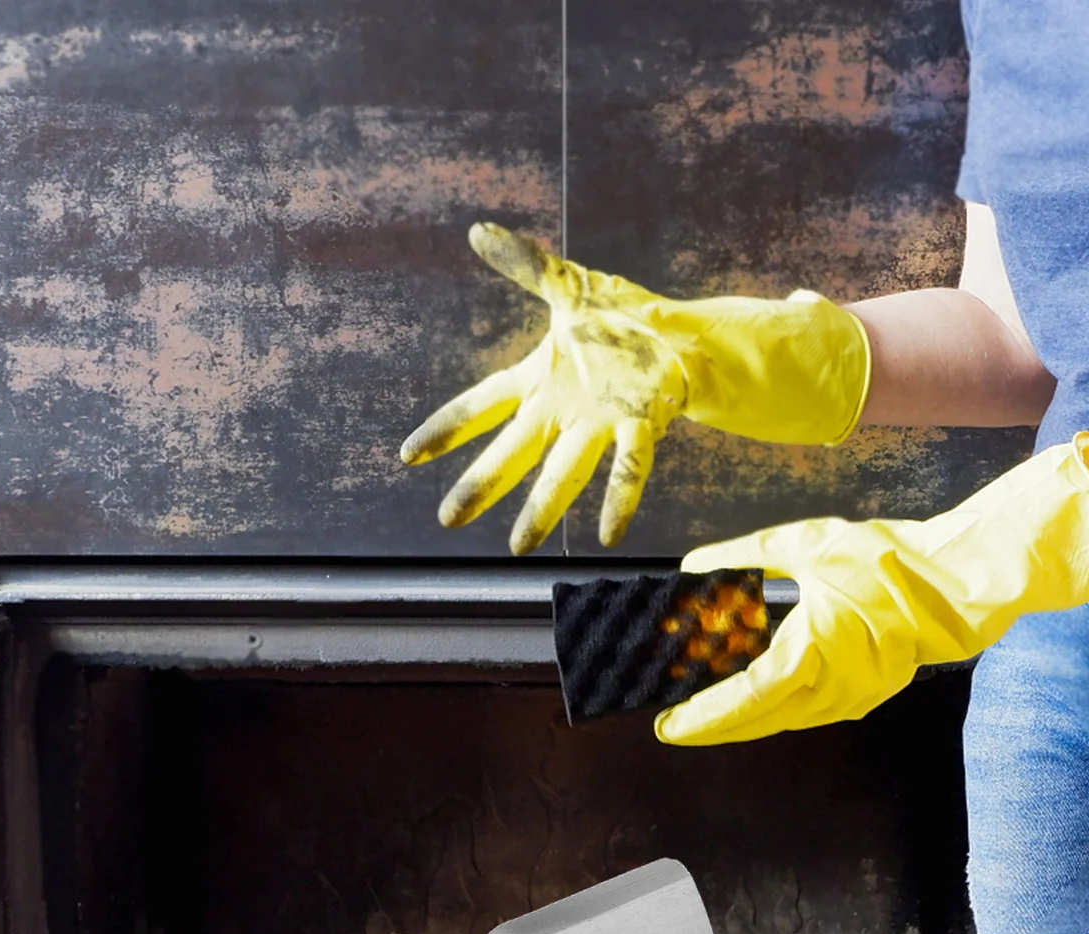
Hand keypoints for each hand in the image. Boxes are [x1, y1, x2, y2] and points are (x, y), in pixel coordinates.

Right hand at [401, 223, 870, 553]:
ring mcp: (598, 422)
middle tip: (447, 520)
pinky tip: (608, 535)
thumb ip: (525, 265)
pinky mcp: (638, 424)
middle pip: (512, 451)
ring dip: (539, 508)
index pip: (482, 405)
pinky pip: (627, 466)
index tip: (408, 456)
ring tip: (518, 547)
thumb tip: (479, 231)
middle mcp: (562, 411)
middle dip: (480, 485)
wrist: (680, 335)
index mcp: (540, 381)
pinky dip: (619, 499)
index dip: (447, 429)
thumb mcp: (569, 286)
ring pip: (562, 471)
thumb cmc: (623, 321)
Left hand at [655, 435, 1088, 743]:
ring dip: (745, 720)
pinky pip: (808, 713)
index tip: (669, 727)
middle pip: (757, 722)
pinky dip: (775, 711)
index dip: (704, 719)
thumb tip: (693, 567)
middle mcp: (830, 689)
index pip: (743, 700)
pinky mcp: (866, 695)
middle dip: (715, 727)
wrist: (957, 583)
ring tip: (707, 712)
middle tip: (677, 726)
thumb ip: (743, 556)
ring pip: (782, 721)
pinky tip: (757, 699)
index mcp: (811, 654)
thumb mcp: (804, 543)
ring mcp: (851, 699)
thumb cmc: (883, 560)